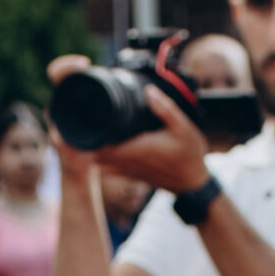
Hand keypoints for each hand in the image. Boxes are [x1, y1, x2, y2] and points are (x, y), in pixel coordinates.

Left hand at [46, 58, 209, 199]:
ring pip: (98, 160)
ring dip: (91, 147)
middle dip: (85, 137)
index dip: (86, 131)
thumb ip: (165, 108)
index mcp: (134, 149)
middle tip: (81, 117)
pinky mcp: (130, 174)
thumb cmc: (189, 156)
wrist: (193, 185)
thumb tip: (148, 90)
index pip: (100, 144)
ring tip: (89, 129)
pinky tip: (101, 144)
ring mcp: (126, 170)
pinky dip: (100, 157)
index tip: (81, 115)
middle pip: (93, 151)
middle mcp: (126, 162)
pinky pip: (107, 166)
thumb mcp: (183, 127)